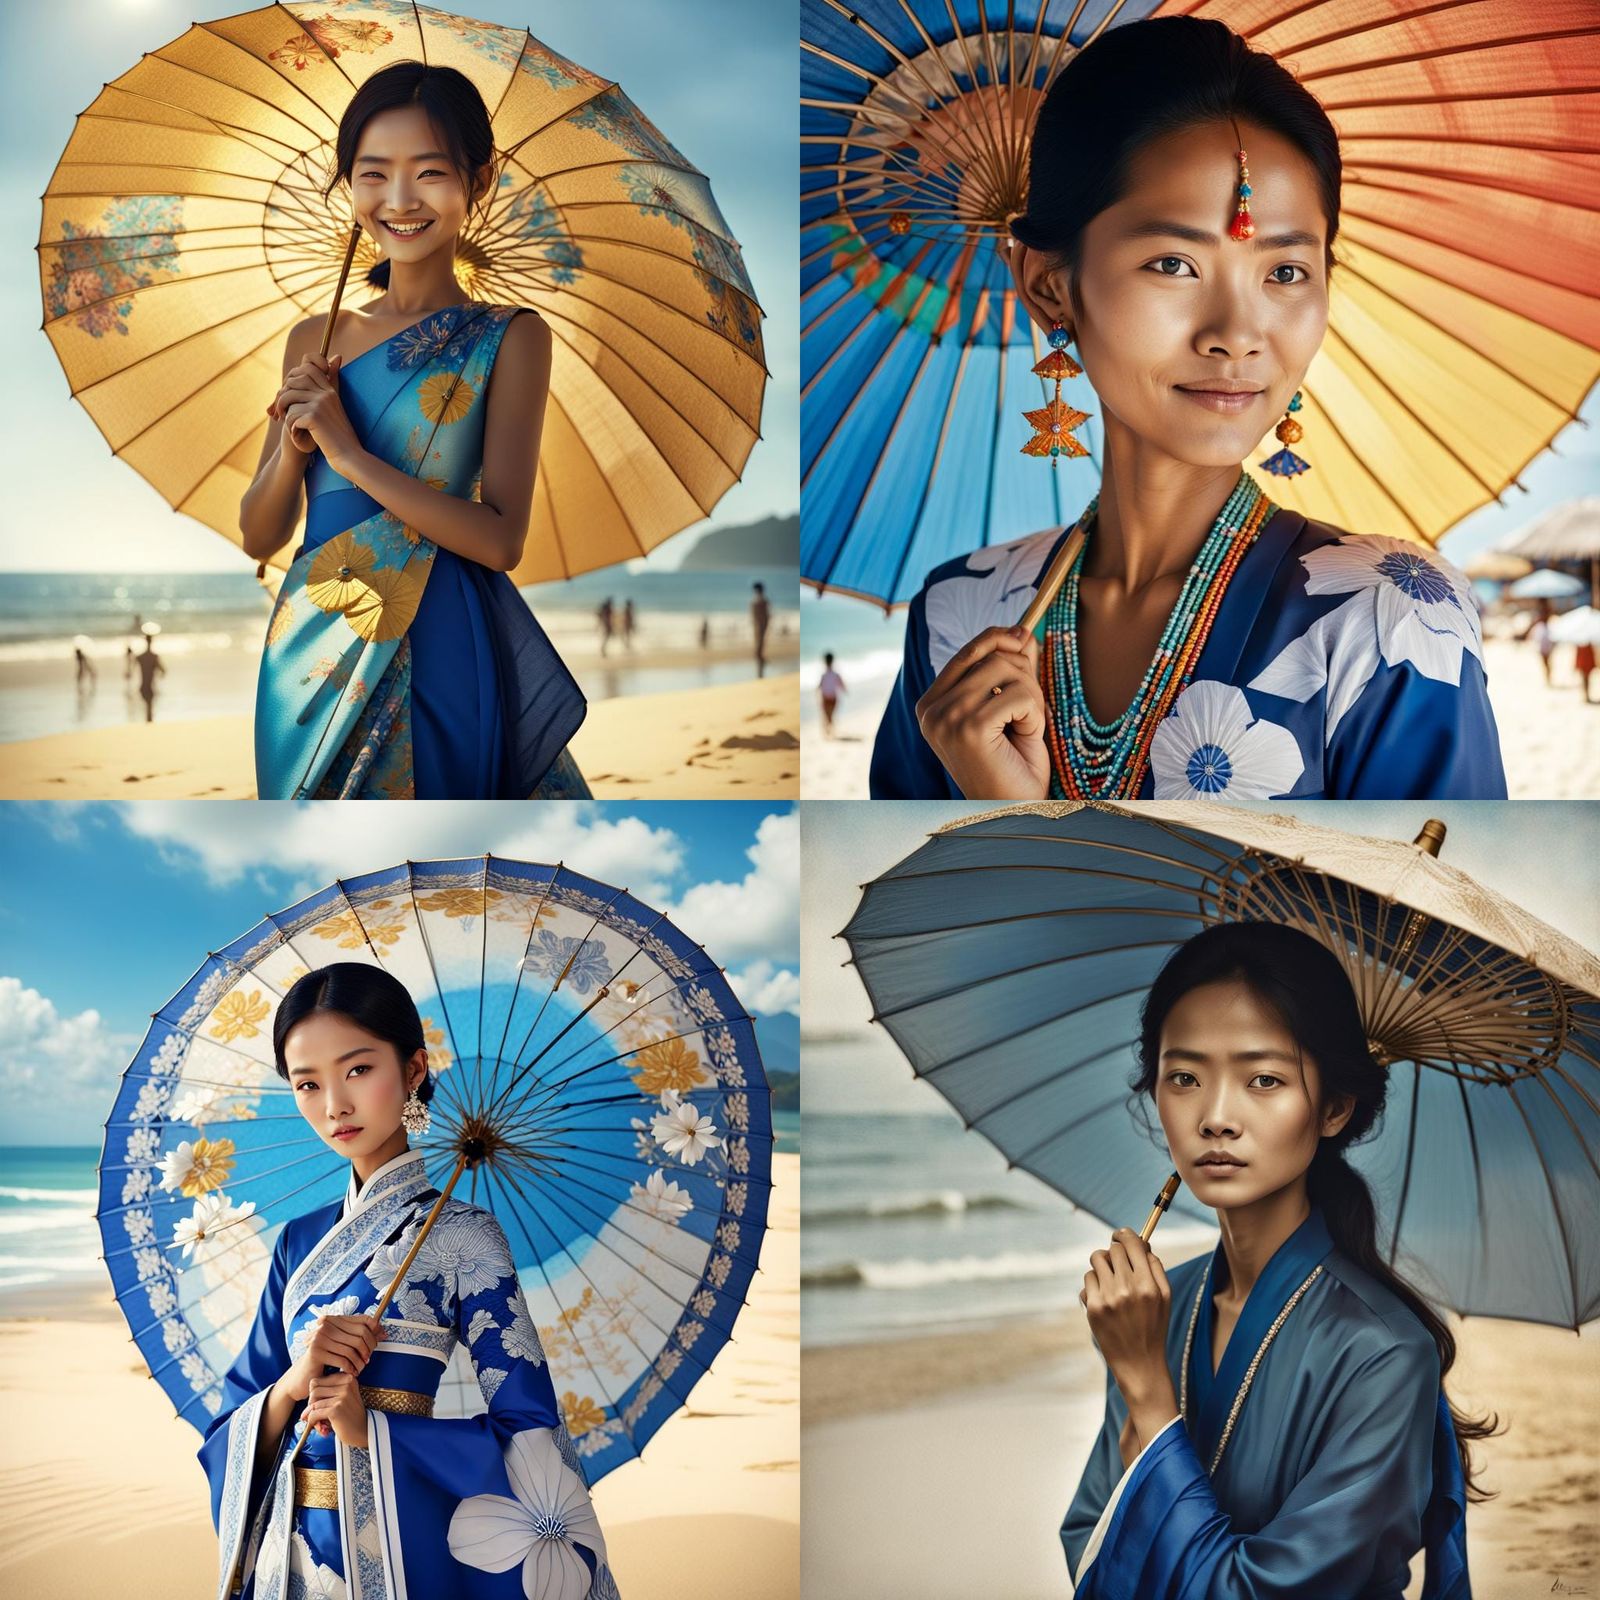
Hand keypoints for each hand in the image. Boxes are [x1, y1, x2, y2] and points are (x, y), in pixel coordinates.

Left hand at [269, 353, 358, 467]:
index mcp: (330, 390)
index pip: (308, 368)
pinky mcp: (314, 417)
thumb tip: (336, 357)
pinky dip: (291, 427)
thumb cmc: (339, 434)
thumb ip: (333, 383)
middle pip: (293, 381)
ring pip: (289, 397)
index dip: (293, 378)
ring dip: (283, 412)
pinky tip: (298, 435)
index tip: (291, 395)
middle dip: (283, 395)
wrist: (348, 455)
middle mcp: (326, 394)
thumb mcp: (337, 405)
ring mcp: (321, 404)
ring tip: (287, 423)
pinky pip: (291, 415)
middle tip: (281, 411)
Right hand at [281, 1312, 381, 1419]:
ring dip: (360, 1360)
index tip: (380, 1340)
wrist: (302, 1377)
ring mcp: (320, 1338)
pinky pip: (342, 1360)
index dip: (375, 1329)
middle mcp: (326, 1325)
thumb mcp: (342, 1346)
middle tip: (368, 1359)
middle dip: (368, 1347)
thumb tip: (383, 1332)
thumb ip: (359, 1337)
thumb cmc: (325, 1361)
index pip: (363, 1319)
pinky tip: (352, 1373)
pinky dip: (350, 1368)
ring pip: (352, 1348)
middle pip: (360, 1333)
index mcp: (334, 1320)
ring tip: (361, 1367)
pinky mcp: (316, 1352)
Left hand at [302, 1370, 369, 1449]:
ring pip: (313, 1402)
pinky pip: (314, 1413)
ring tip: (316, 1420)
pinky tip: (318, 1425)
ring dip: (311, 1414)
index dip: (314, 1393)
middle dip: (311, 1403)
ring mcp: (342, 1396)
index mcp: (348, 1378)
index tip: (318, 1403)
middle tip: (315, 1412)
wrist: (364, 1431)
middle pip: (314, 1390)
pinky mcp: (336, 1409)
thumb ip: (330, 1390)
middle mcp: (346, 1384)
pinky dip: (312, 1421)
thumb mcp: (344, 1396)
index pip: (318, 1381)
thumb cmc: (351, 1415)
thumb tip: (309, 1390)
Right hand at [915, 626, 1050, 798]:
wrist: (1017, 810)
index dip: (997, 639)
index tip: (1023, 636)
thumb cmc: (1013, 766)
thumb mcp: (1012, 709)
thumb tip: (1021, 631)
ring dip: (1031, 697)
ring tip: (1026, 728)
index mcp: (931, 705)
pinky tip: (1025, 738)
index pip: (966, 652)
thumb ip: (1011, 671)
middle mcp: (931, 710)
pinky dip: (1034, 714)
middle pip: (990, 656)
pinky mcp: (968, 728)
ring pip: (1006, 671)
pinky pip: (1020, 694)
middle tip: (1029, 711)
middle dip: (1023, 676)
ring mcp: (946, 719)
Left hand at [1080, 1227, 1172, 1409]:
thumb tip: (1141, 1243)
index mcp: (1148, 1284)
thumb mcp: (1165, 1298)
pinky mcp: (1093, 1308)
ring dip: (1102, 1265)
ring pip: (1097, 1260)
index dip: (1124, 1234)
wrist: (1139, 1363)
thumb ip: (1155, 1267)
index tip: (1120, 1235)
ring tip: (1110, 1280)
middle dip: (1114, 1252)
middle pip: (1113, 1249)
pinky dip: (1094, 1284)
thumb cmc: (1153, 1327)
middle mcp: (1127, 1288)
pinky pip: (1088, 1279)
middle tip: (1118, 1264)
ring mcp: (1108, 1298)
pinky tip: (1104, 1298)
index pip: (1132, 1243)